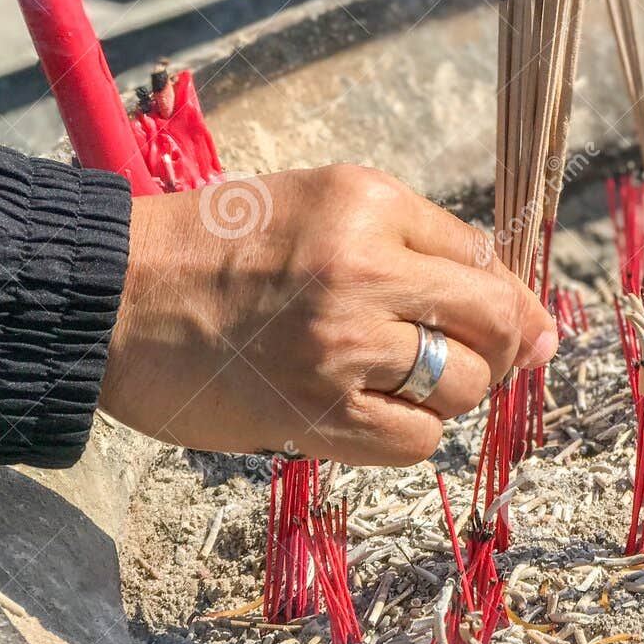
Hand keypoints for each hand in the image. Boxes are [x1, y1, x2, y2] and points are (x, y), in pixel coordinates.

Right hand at [101, 164, 556, 464]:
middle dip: (500, 349)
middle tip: (466, 359)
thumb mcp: (318, 209)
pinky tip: (367, 412)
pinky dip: (407, 434)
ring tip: (391, 379)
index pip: (485, 258)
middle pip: (495, 322)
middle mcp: (365, 268)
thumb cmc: (214, 250)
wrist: (111, 297)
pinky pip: (417, 440)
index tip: (517, 327)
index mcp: (368, 203)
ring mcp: (343, 344)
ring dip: (445, 394)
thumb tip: (531, 320)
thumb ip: (416, 248)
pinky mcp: (318, 413)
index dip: (512, 302)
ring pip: (464, 386)